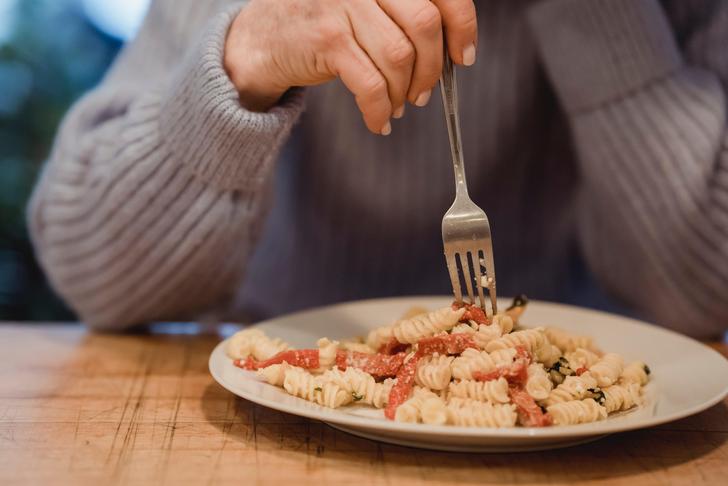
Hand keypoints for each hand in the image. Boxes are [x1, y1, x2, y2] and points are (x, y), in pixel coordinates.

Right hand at [224, 0, 476, 134]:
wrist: (260, 39)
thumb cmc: (323, 24)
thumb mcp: (366, 5)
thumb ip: (403, 13)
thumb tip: (454, 48)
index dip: (462, 25)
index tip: (463, 56)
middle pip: (425, 23)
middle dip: (433, 68)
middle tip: (425, 93)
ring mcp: (343, 3)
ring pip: (400, 56)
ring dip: (405, 91)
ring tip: (397, 106)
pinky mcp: (326, 37)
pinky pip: (371, 83)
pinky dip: (380, 109)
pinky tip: (379, 121)